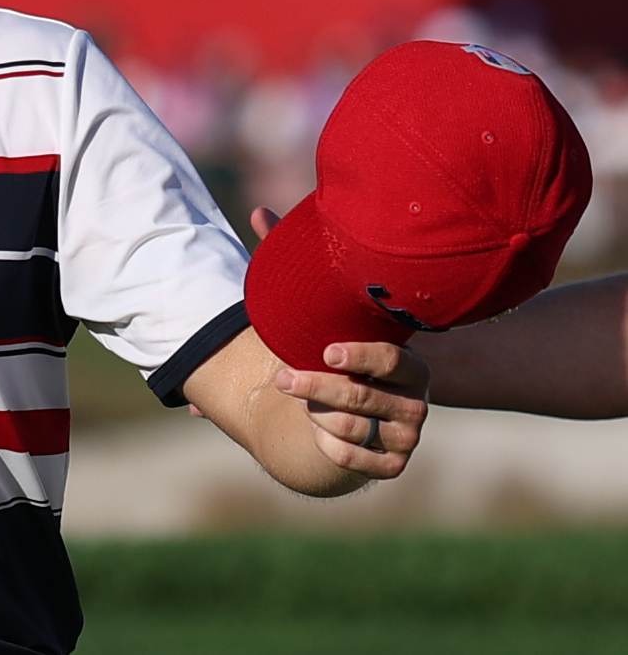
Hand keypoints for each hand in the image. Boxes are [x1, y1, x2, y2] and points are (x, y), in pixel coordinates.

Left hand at [252, 203, 429, 477]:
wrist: (358, 405)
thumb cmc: (337, 346)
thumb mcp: (324, 310)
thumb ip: (296, 262)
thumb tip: (258, 210)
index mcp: (410, 360)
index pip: (392, 359)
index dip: (360, 355)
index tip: (324, 350)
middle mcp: (417, 399)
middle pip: (362, 396)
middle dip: (314, 387)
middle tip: (280, 377)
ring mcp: (408, 435)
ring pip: (353, 428)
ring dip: (316, 415)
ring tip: (298, 398)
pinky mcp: (394, 465)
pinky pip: (355, 460)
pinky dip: (327, 447)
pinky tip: (313, 431)